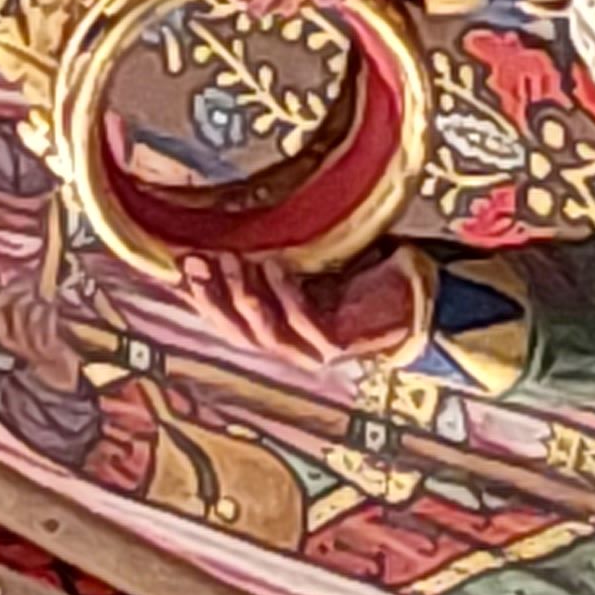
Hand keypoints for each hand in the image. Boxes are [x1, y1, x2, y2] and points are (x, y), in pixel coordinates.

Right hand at [167, 246, 425, 377]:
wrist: (412, 300)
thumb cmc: (355, 283)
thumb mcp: (303, 273)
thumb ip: (266, 268)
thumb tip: (224, 241)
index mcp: (272, 335)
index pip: (223, 322)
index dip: (200, 297)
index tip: (183, 263)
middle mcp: (286, 351)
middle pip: (237, 331)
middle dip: (213, 297)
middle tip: (199, 261)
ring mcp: (310, 353)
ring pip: (263, 330)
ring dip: (243, 294)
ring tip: (231, 259)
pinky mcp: (336, 347)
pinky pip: (301, 320)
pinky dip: (285, 293)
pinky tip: (275, 266)